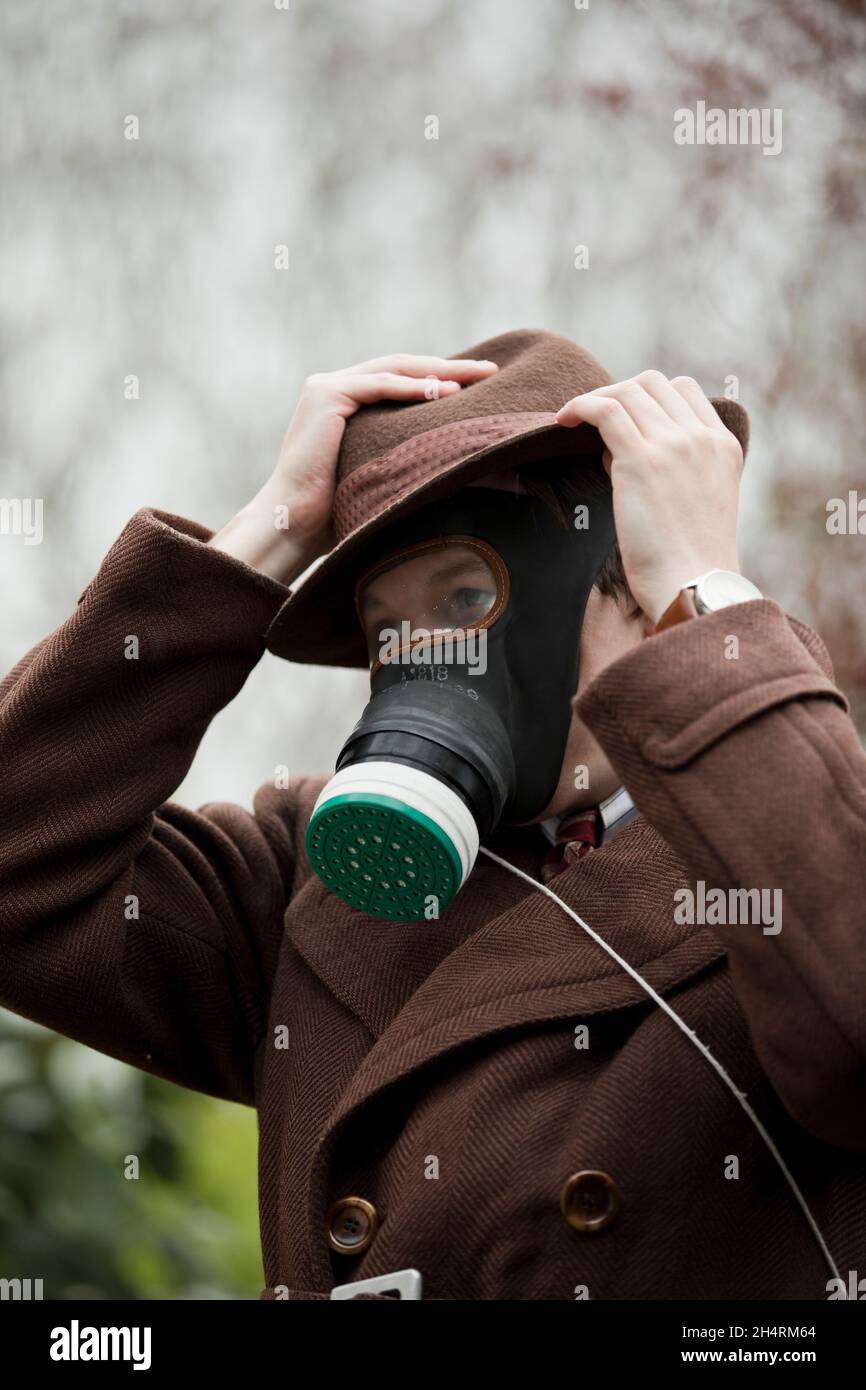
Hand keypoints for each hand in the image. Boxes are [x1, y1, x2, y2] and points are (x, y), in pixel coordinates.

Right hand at [209, 353, 498, 581]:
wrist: (295, 524)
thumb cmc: (338, 513)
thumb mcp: (384, 474)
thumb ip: (409, 454)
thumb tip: (467, 461)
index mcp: (347, 403)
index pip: (402, 380)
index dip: (442, 379)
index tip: (481, 385)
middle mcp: (335, 387)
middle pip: (403, 369)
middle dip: (449, 369)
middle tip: (490, 371)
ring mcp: (327, 386)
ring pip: (395, 370)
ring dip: (440, 373)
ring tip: (479, 377)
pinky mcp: (325, 394)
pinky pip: (378, 385)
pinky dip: (413, 387)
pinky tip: (446, 392)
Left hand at [555, 371, 743, 622]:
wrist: (695, 586)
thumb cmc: (688, 561)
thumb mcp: (695, 502)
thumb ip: (668, 469)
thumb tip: (616, 451)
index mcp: (723, 445)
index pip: (685, 391)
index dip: (649, 398)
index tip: (626, 420)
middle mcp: (702, 437)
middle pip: (653, 383)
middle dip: (619, 393)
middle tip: (594, 420)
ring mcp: (674, 445)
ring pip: (628, 391)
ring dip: (596, 399)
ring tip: (573, 421)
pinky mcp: (641, 460)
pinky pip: (605, 410)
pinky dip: (580, 406)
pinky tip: (563, 420)